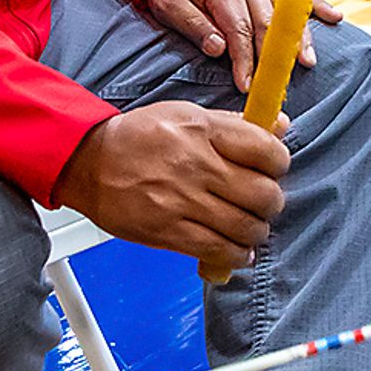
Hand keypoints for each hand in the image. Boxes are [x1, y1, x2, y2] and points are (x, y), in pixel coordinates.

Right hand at [56, 103, 288, 278]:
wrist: (89, 163)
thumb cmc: (139, 137)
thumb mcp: (186, 115)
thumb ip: (234, 124)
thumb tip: (281, 125)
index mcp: (203, 130)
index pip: (267, 151)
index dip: (279, 164)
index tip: (273, 170)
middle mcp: (196, 165)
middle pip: (263, 194)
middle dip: (272, 203)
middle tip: (263, 203)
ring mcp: (181, 200)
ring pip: (246, 227)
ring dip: (256, 232)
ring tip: (249, 227)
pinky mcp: (167, 231)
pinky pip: (218, 250)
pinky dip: (235, 254)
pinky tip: (235, 249)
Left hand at [147, 0, 334, 93]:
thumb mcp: (169, 4)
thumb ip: (194, 26)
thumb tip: (218, 48)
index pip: (238, 31)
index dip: (245, 60)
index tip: (247, 84)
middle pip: (267, 24)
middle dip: (274, 56)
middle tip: (279, 82)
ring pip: (286, 13)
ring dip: (299, 37)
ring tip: (307, 62)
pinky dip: (317, 6)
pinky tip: (336, 18)